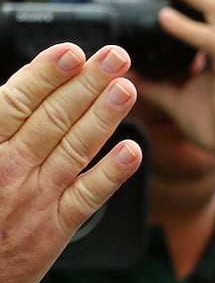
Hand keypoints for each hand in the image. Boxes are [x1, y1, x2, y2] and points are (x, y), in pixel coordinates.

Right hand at [0, 43, 140, 282]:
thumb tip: (10, 96)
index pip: (16, 103)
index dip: (45, 75)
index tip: (71, 52)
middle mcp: (9, 170)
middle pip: (53, 118)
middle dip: (88, 83)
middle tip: (117, 57)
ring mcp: (35, 199)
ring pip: (75, 149)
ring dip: (105, 116)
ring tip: (128, 88)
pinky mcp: (55, 229)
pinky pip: (89, 196)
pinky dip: (112, 173)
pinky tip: (134, 151)